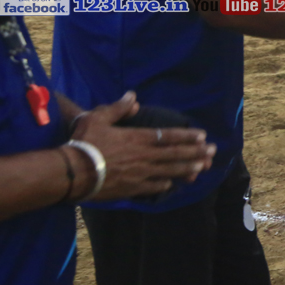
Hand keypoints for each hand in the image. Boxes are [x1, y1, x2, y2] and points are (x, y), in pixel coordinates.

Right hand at [70, 92, 215, 200]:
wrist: (71, 173)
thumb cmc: (83, 143)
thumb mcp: (98, 118)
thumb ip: (118, 108)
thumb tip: (132, 96)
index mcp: (138, 138)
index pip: (169, 136)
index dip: (187, 136)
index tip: (203, 136)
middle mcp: (144, 156)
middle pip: (175, 154)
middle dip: (196, 152)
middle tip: (213, 152)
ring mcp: (139, 174)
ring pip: (170, 171)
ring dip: (188, 169)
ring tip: (203, 168)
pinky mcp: (131, 189)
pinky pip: (153, 188)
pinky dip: (165, 185)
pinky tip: (173, 184)